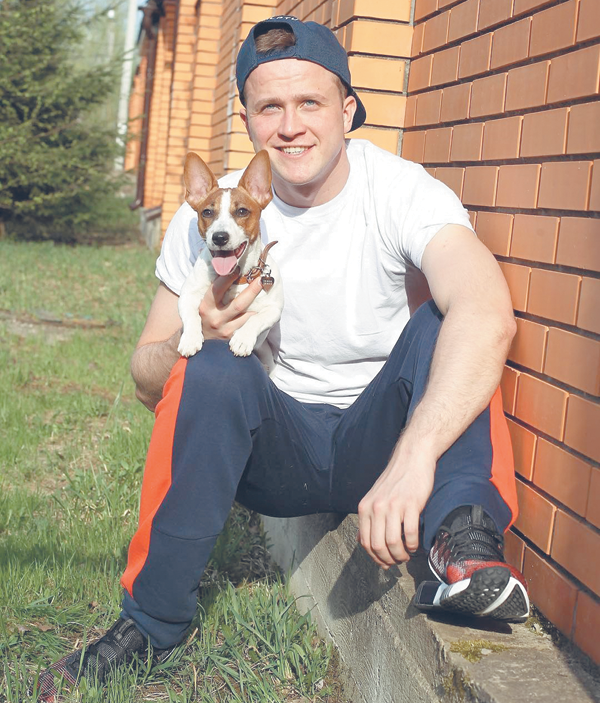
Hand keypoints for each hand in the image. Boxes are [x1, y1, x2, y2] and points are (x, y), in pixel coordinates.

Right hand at [199, 269, 262, 340]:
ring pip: (246, 316)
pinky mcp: (232, 337)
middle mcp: (214, 319)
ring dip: (256, 304)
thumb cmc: (202, 316)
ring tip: (264, 291)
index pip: (217, 289)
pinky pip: (248, 325)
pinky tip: (260, 308)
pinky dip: (254, 316)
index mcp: (204, 307)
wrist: (201, 340)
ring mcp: (224, 330)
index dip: (228, 278)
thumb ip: (210, 287)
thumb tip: (222, 265)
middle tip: (260, 280)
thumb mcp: (200, 302)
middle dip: (252, 291)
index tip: (238, 268)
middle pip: (238, 304)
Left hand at [357, 446, 435, 567]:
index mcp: (365, 507)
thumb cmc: (395, 480)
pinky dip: (413, 545)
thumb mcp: (374, 497)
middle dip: (389, 560)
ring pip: (393, 543)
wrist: (412, 458)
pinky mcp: (411, 504)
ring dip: (401, 555)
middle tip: (398, 561)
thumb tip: (361, 541)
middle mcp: (376, 507)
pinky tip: (415, 545)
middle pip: (378, 546)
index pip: (365, 542)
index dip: (375, 558)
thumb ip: (368, 518)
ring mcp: (393, 506)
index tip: (385, 563)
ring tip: (407, 554)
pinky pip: (410, 533)